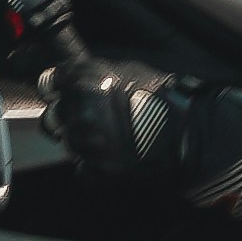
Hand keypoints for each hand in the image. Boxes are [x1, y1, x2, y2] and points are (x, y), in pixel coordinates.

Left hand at [44, 54, 195, 189]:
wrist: (190, 138)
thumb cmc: (165, 101)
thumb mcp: (130, 70)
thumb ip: (95, 72)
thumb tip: (75, 77)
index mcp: (85, 81)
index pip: (50, 81)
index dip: (61, 87)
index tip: (67, 92)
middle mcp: (81, 112)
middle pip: (57, 113)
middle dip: (73, 115)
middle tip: (99, 117)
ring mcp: (87, 143)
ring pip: (69, 142)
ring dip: (85, 141)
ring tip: (114, 137)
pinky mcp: (97, 170)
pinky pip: (82, 168)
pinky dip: (95, 165)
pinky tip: (115, 156)